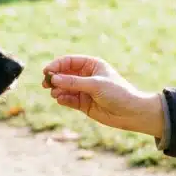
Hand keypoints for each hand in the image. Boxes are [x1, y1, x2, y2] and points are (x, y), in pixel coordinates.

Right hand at [41, 55, 164, 138]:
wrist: (130, 113)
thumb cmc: (118, 93)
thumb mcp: (96, 84)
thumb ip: (74, 82)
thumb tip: (54, 78)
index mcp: (92, 65)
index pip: (69, 61)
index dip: (57, 65)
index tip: (47, 71)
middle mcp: (86, 76)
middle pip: (64, 74)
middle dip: (54, 78)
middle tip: (45, 83)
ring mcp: (84, 90)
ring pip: (64, 87)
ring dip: (57, 89)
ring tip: (55, 93)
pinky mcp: (83, 104)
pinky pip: (68, 99)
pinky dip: (62, 99)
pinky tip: (61, 100)